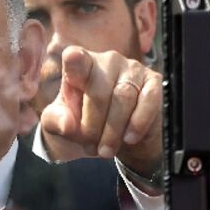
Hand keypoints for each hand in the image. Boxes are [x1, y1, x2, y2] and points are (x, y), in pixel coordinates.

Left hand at [39, 47, 162, 176]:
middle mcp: (107, 61)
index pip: (75, 58)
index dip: (75, 60)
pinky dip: (138, 122)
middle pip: (98, 91)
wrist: (119, 140)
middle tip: (90, 149)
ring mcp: (132, 68)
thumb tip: (67, 123)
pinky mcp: (153, 82)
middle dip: (92, 126)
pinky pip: (148, 100)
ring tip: (106, 151)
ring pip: (123, 97)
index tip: (73, 59)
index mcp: (79, 65)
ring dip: (113, 130)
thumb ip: (56, 122)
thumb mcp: (62, 127)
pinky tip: (129, 138)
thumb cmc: (86, 125)